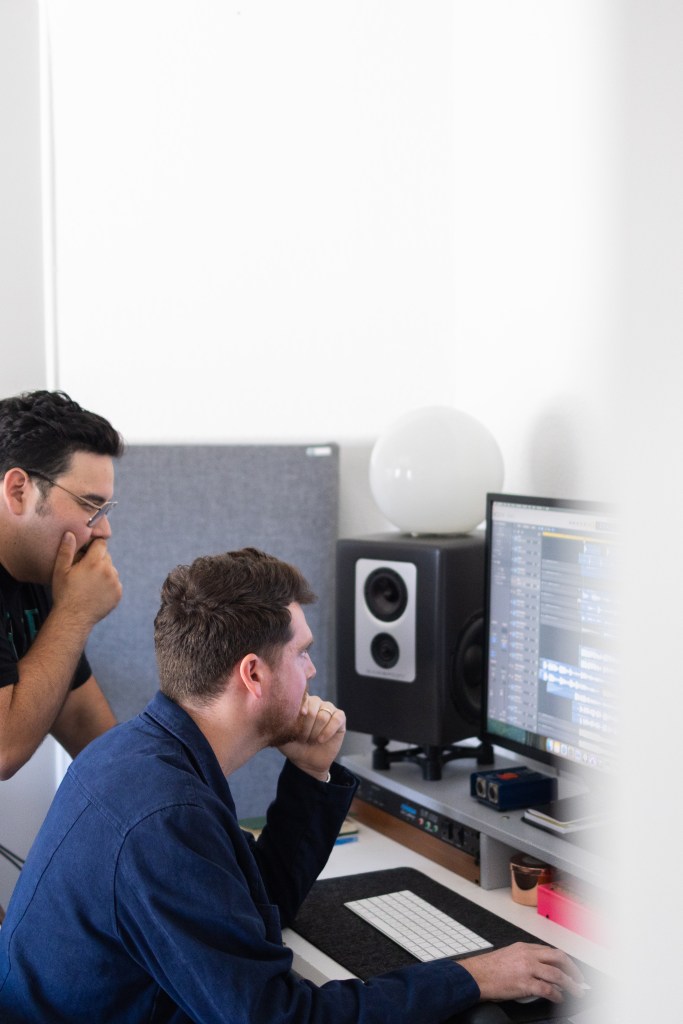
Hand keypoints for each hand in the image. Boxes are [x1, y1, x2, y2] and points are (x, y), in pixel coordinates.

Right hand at [51, 532, 122, 626]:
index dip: (94, 546)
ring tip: (90, 583)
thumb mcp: (60, 570)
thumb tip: (70, 533)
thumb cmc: (64, 593)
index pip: (101, 544)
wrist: (73, 618)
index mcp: (94, 562)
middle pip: (106, 556)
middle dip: (97, 560)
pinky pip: (115, 583)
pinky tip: (96, 591)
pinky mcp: (118, 594)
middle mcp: (108, 570)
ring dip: (104, 572)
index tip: (87, 552)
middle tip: (85, 570)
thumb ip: (66, 550)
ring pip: (111, 570)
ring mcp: (115, 583)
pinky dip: (108, 585)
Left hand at [277, 696, 345, 780]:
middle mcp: (316, 703)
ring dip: (315, 731)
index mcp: (301, 703)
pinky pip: (337, 718)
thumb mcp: (282, 734)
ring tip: (311, 741)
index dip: (301, 705)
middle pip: (313, 707)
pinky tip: (321, 740)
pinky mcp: (340, 718)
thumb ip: (278, 722)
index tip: (300, 715)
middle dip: (306, 726)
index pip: (302, 696)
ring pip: (323, 715)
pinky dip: (328, 730)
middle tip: (302, 738)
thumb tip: (272, 709)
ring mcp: (329, 709)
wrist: (307, 761)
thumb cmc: (293, 746)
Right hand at [460, 942, 586, 1003]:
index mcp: (524, 947)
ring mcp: (527, 969)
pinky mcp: (525, 984)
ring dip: (570, 984)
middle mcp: (528, 956)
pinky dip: (557, 995)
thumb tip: (539, 969)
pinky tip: (559, 999)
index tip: (569, 968)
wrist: (476, 975)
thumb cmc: (488, 968)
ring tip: (575, 991)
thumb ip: (524, 958)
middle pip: (558, 958)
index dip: (563, 961)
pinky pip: (547, 990)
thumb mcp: (508, 955)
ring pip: (557, 974)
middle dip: (572, 969)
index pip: (550, 951)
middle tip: (578, 979)